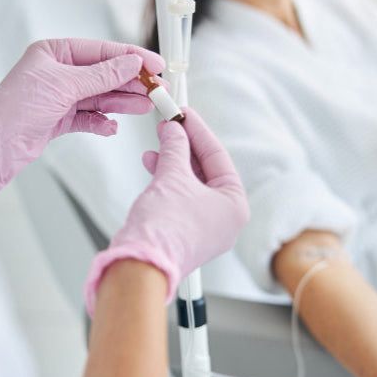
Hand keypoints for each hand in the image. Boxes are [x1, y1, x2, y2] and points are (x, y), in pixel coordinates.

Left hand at [0, 38, 164, 216]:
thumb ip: (102, 75)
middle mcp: (59, 72)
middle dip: (132, 83)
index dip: (131, 57)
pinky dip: (103, 122)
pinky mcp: (61, 118)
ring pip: (101, 97)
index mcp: (55, 53)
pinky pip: (91, 117)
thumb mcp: (64, 85)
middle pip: (105, 75)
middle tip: (157, 89)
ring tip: (146, 107)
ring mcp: (61, 96)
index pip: (102, 51)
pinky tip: (113, 126)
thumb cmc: (16, 107)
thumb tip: (130, 63)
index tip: (154, 65)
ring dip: (123, 103)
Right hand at [84, 108, 249, 313]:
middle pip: (206, 171)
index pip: (218, 157)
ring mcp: (205, 229)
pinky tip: (152, 166)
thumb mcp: (172, 176)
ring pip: (191, 185)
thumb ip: (175, 147)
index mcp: (235, 206)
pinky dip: (167, 181)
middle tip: (169, 124)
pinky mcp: (185, 235)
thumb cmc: (165, 227)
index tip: (183, 113)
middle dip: (184, 146)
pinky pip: (181, 199)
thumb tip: (174, 130)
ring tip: (156, 146)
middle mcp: (225, 220)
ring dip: (172, 162)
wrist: (141, 264)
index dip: (198, 131)